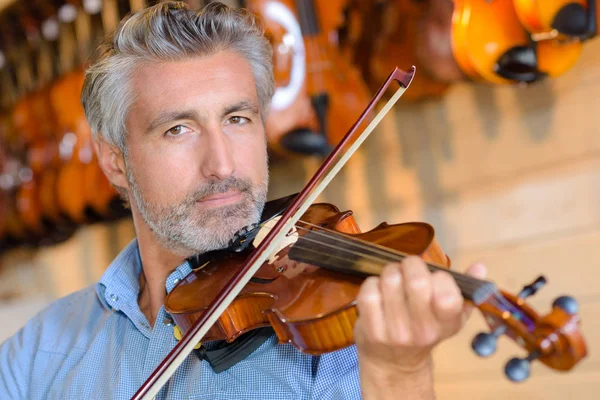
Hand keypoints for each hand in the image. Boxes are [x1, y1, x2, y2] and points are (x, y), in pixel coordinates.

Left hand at [354, 256, 486, 382]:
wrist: (394, 363)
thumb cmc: (425, 330)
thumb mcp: (452, 315)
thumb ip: (468, 289)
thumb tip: (479, 265)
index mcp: (446, 323)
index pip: (447, 294)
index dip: (439, 276)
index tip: (434, 278)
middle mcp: (422, 330)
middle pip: (417, 281)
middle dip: (412, 265)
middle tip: (409, 269)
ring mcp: (395, 331)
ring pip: (391, 280)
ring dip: (391, 271)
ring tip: (394, 279)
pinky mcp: (370, 329)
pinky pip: (369, 290)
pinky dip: (372, 282)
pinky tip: (378, 290)